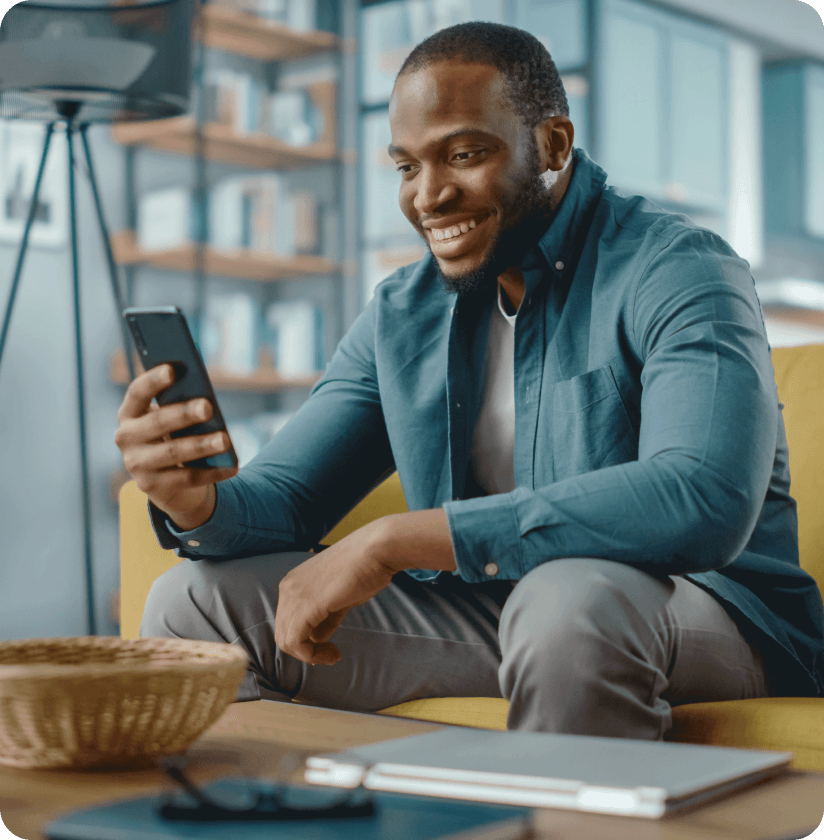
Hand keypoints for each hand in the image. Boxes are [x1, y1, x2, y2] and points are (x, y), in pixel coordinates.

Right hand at [114, 364, 237, 528]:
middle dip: (184, 414)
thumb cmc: (174, 436)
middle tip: (208, 406)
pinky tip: (232, 466)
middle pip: (157, 423)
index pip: (137, 393)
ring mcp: (136, 465)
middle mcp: (126, 438)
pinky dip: (212, 471)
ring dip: (201, 445)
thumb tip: (206, 401)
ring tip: (225, 439)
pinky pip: (187, 478)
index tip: (172, 369)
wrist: (168, 482)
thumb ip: (181, 406)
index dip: (153, 381)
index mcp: (130, 413)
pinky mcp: (152, 487)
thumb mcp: (174, 420)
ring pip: (172, 452)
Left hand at [275, 509, 455, 665]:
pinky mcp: (306, 606)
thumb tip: (317, 637)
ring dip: (310, 655)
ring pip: (286, 641)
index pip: (287, 621)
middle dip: (306, 650)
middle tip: (331, 653)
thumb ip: (325, 616)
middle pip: (283, 633)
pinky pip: (296, 642)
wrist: (376, 550)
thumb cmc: (364, 568)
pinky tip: (333, 653)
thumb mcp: (339, 596)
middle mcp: (288, 587)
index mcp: (293, 582)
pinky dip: (312, 655)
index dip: (305, 640)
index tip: (329, 647)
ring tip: (333, 655)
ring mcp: (294, 596)